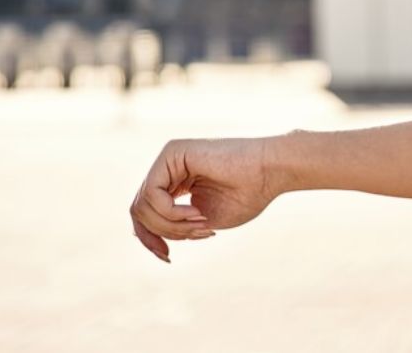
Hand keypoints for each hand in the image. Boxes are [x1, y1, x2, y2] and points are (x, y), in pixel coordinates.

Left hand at [129, 137, 281, 262]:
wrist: (271, 172)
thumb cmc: (248, 196)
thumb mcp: (202, 223)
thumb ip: (173, 226)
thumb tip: (141, 235)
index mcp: (175, 183)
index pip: (144, 215)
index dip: (150, 240)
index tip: (168, 258)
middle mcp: (167, 168)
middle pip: (140, 212)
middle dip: (164, 234)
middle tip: (199, 234)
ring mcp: (169, 158)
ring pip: (143, 206)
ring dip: (172, 225)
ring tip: (203, 224)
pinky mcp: (173, 152)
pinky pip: (152, 194)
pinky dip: (171, 213)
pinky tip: (197, 214)